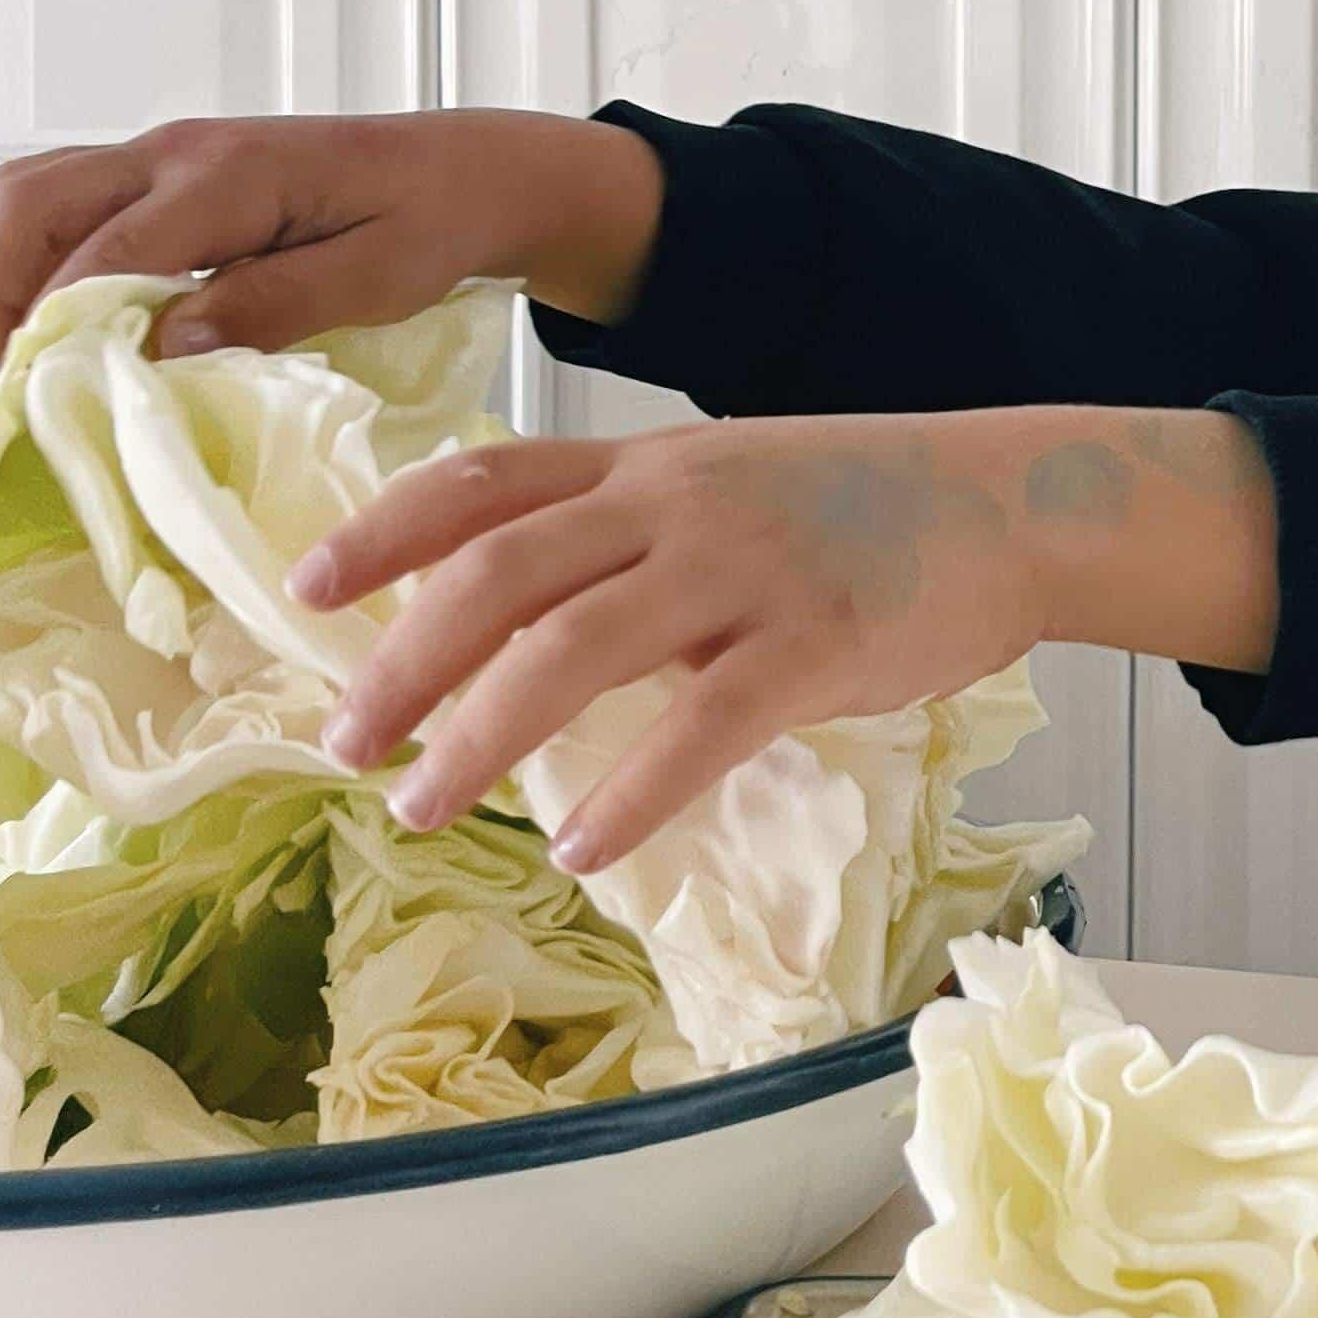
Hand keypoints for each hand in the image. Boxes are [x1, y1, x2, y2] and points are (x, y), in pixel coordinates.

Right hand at [0, 111, 664, 389]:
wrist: (478, 169)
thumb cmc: (439, 220)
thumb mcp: (377, 277)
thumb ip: (273, 305)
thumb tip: (164, 346)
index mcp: (229, 176)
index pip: (100, 252)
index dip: (49, 331)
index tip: (30, 409)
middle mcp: (178, 152)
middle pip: (29, 200)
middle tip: (3, 393)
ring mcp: (167, 156)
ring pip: (34, 195)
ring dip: (3, 276)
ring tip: (19, 371)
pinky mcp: (171, 175)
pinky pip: (71, 205)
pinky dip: (38, 264)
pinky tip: (60, 335)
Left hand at [291, 403, 1279, 867]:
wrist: (1013, 504)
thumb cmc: (866, 512)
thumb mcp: (728, 493)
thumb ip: (629, 544)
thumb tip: (519, 625)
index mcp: (646, 470)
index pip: (484, 482)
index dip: (383, 531)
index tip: (303, 588)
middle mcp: (676, 507)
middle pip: (500, 570)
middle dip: (402, 658)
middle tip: (341, 741)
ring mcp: (745, 571)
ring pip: (574, 646)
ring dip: (481, 733)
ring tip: (422, 805)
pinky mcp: (815, 643)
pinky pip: (702, 723)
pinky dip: (630, 791)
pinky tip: (582, 847)